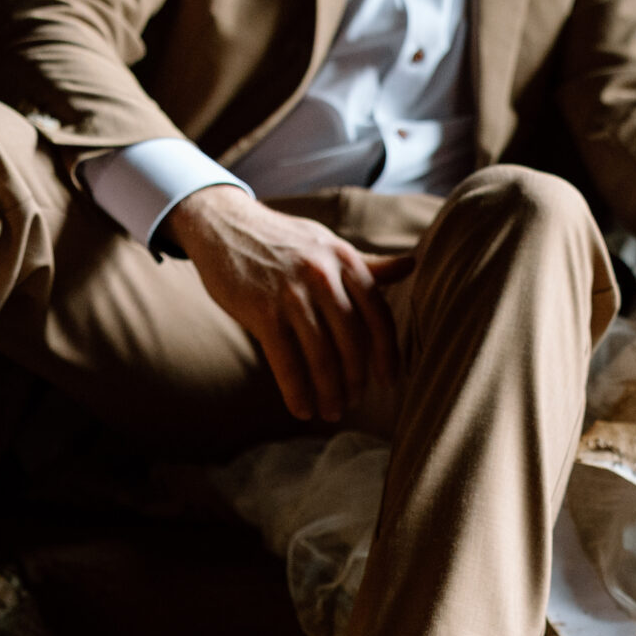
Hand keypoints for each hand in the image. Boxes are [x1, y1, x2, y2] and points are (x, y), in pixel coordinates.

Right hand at [165, 186, 403, 422]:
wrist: (224, 224)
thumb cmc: (282, 240)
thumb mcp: (327, 245)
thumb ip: (367, 263)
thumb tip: (411, 264)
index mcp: (345, 259)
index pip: (377, 315)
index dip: (387, 354)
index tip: (389, 381)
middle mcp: (323, 275)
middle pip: (352, 341)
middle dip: (356, 379)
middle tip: (354, 401)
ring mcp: (292, 293)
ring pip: (321, 357)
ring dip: (329, 392)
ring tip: (331, 411)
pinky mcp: (262, 310)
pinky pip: (286, 362)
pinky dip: (296, 392)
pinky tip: (302, 410)